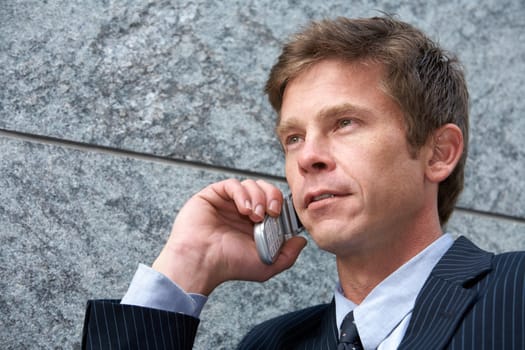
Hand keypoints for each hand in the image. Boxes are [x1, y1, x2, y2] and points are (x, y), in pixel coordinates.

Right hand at [152, 178, 306, 294]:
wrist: (202, 262)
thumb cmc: (229, 265)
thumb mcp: (266, 265)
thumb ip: (287, 255)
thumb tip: (301, 240)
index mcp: (253, 224)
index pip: (273, 202)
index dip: (280, 204)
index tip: (282, 214)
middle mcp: (240, 211)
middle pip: (264, 189)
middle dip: (272, 196)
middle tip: (272, 211)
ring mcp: (226, 202)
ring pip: (250, 184)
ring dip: (258, 196)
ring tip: (255, 215)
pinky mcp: (212, 195)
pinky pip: (232, 184)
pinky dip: (242, 193)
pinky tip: (243, 208)